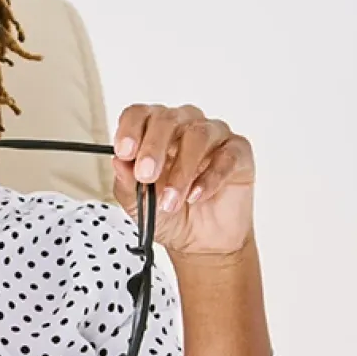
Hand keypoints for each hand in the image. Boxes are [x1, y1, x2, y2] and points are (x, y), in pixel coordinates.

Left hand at [112, 104, 255, 256]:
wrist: (201, 241)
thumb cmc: (169, 213)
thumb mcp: (137, 203)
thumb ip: (126, 182)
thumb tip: (118, 162)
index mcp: (154, 132)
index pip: (140, 114)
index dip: (131, 129)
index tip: (124, 151)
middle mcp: (184, 127)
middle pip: (168, 118)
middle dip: (153, 147)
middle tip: (146, 175)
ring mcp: (213, 136)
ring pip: (198, 135)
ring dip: (181, 170)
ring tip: (171, 200)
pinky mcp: (238, 153)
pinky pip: (227, 156)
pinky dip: (209, 178)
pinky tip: (196, 196)